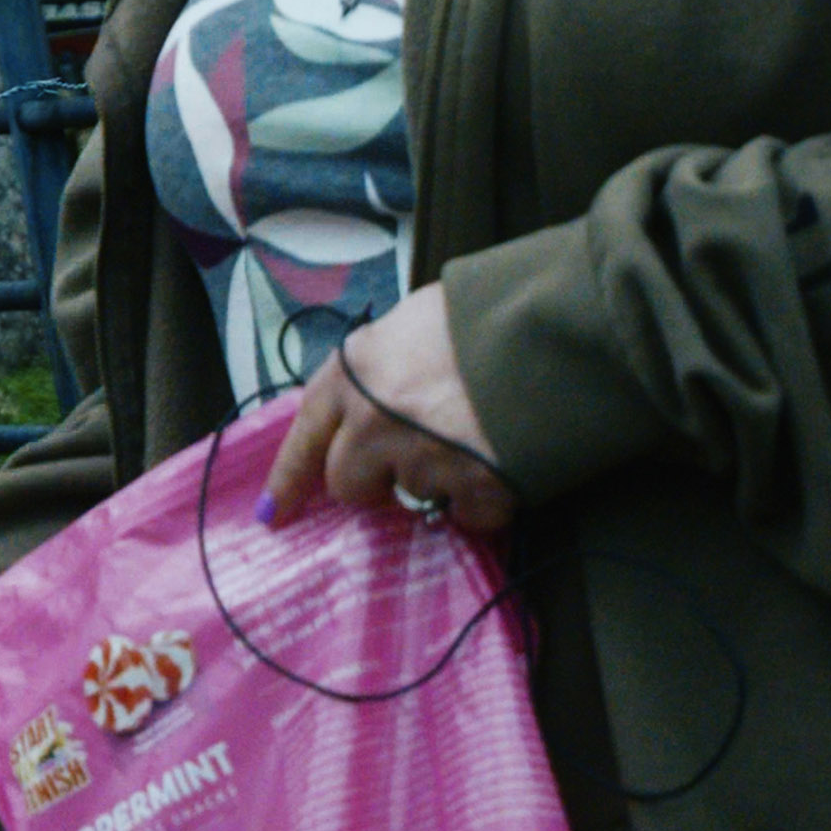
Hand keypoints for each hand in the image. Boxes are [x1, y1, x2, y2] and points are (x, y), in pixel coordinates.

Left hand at [263, 282, 512, 533]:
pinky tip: (502, 462)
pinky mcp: (472, 489)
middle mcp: (373, 420)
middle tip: (411, 462)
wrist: (556, 327)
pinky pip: (467, 516)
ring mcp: (421, 458)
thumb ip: (380, 368)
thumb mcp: (412, 323)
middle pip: (348, 485)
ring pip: (412, 498)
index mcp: (354, 372)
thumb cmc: (484, 314)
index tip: (274, 514)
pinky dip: (483, 501)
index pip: (305, 435)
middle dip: (374, 484)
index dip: (288, 479)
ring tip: (476, 437)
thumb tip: (368, 404)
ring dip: (439, 482)